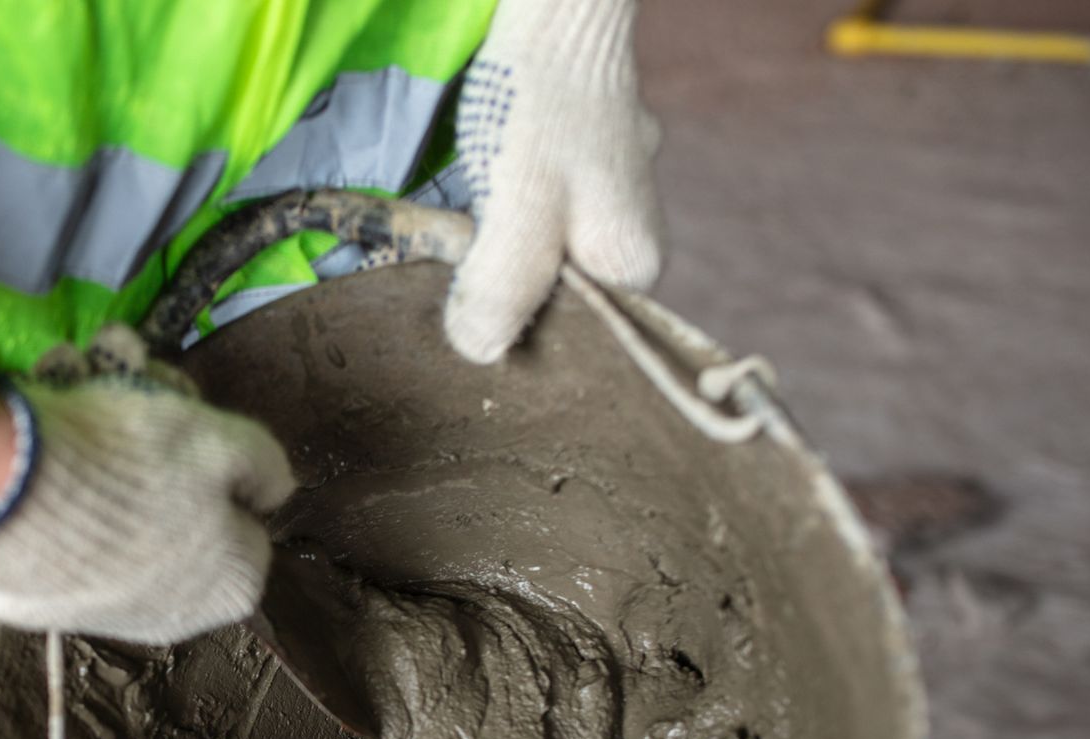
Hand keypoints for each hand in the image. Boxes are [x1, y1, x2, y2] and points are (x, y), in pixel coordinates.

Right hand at [0, 327, 295, 645]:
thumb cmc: (132, 467)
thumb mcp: (220, 441)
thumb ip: (264, 462)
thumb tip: (276, 488)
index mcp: (230, 588)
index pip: (247, 517)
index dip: (221, 458)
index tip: (187, 418)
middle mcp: (172, 613)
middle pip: (179, 504)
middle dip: (155, 433)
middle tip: (129, 378)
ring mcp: (101, 607)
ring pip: (117, 499)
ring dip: (101, 425)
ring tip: (75, 369)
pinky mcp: (38, 592)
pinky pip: (62, 515)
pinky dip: (55, 462)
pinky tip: (42, 404)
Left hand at [445, 0, 663, 363]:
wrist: (557, 4)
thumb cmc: (543, 110)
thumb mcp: (520, 215)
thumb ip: (502, 291)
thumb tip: (480, 352)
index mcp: (635, 264)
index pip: (570, 334)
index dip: (515, 327)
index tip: (467, 304)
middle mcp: (632, 234)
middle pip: (552, 289)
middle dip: (501, 278)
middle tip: (455, 257)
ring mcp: (608, 189)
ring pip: (538, 243)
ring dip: (494, 237)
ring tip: (462, 218)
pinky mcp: (580, 153)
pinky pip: (536, 199)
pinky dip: (501, 198)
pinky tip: (474, 182)